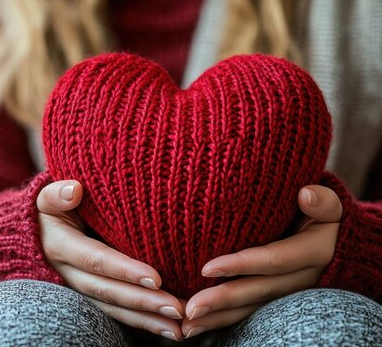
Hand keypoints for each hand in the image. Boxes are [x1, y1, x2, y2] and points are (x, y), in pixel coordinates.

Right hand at [37, 180, 185, 340]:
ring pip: (114, 309)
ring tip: (179, 327)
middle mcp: (69, 274)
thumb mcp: (47, 197)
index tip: (155, 277)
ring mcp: (80, 289)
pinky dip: (143, 322)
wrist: (39, 231)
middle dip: (143, 301)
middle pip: (108, 291)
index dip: (124, 270)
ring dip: (147, 320)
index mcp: (61, 247)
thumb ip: (58, 193)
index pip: (96, 260)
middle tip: (177, 307)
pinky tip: (169, 328)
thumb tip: (75, 190)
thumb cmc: (53, 207)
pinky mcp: (92, 297)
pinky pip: (117, 313)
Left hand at [181, 185, 342, 338]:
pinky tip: (194, 326)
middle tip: (190, 308)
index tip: (206, 268)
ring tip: (187, 325)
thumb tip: (306, 195)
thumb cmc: (322, 212)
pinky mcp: (277, 302)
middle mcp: (304, 279)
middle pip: (259, 291)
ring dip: (218, 319)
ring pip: (251, 309)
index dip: (242, 265)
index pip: (274, 260)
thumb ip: (323, 200)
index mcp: (315, 253)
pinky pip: (248, 313)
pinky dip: (221, 321)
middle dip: (223, 301)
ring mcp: (290, 294)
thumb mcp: (330, 204)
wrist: (335, 238)